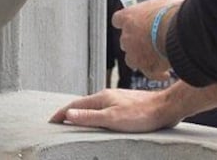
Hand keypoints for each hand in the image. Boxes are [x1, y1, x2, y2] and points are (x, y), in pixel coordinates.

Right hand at [49, 88, 182, 131]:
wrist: (165, 107)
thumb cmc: (141, 114)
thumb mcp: (112, 118)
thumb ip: (90, 117)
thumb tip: (68, 114)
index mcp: (101, 98)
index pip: (75, 105)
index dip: (62, 113)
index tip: (51, 121)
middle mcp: (107, 96)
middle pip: (82, 104)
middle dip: (69, 112)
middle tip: (58, 120)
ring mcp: (117, 99)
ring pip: (94, 106)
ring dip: (82, 112)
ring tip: (75, 120)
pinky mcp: (126, 104)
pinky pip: (104, 108)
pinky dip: (95, 113)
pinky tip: (100, 118)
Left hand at [112, 0, 188, 78]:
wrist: (179, 33)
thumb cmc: (173, 12)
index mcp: (128, 17)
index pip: (117, 19)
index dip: (125, 21)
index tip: (132, 22)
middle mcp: (127, 36)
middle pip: (125, 40)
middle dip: (135, 41)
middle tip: (151, 39)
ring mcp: (134, 53)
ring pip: (131, 59)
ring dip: (141, 58)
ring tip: (155, 57)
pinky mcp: (145, 67)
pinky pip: (148, 73)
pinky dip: (156, 73)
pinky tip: (166, 74)